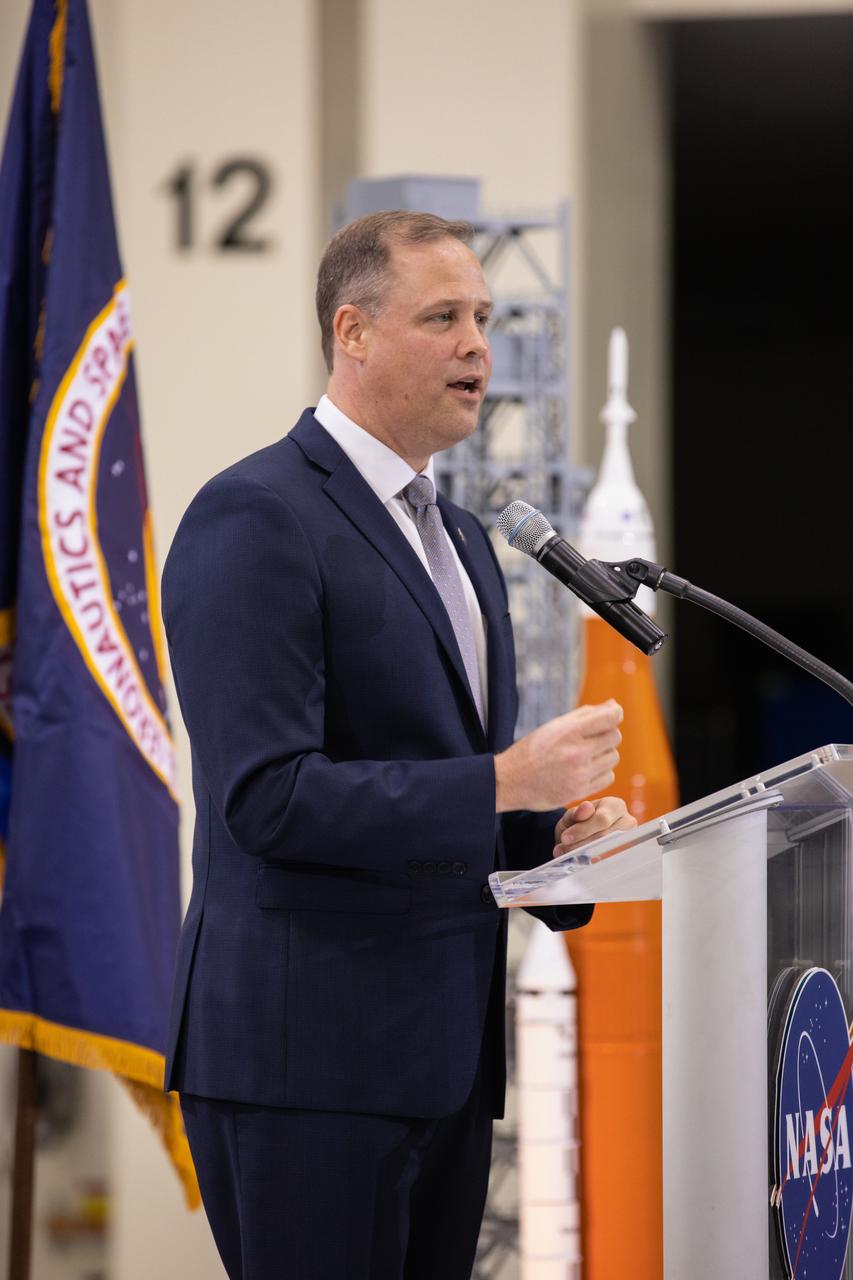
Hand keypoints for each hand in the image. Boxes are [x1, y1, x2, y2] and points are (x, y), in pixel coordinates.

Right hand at [494, 700, 623, 812]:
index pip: (610, 717)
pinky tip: (585, 770)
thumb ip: (585, 715)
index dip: (614, 714)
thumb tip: (614, 705)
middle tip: (590, 738)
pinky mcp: (580, 792)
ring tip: (585, 756)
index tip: (610, 715)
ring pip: (613, 757)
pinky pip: (608, 777)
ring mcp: (579, 774)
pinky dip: (601, 772)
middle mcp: (576, 753)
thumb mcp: (554, 726)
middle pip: (614, 737)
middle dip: (606, 735)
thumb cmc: (533, 749)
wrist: (510, 781)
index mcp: (568, 732)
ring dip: (604, 755)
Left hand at [552, 795, 636, 857]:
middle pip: (606, 836)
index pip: (602, 819)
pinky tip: (583, 866)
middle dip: (582, 845)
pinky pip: (612, 862)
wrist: (581, 837)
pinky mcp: (626, 855)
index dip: (583, 830)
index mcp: (615, 806)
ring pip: (609, 851)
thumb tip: (586, 807)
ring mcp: (629, 840)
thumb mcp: (573, 815)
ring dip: (588, 857)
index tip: (565, 838)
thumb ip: (577, 812)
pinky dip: (596, 865)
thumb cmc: (579, 823)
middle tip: (563, 851)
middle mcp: (627, 822)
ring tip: (571, 859)